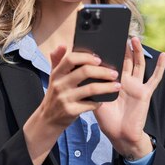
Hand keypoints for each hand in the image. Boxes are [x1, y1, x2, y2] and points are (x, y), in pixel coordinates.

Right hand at [22, 45, 120, 164]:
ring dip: (107, 86)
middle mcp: (59, 84)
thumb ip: (58, 60)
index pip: (71, 59)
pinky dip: (99, 102)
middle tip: (114, 73)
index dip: (86, 57)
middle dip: (103, 71)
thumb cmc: (55, 94)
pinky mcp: (71, 111)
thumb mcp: (53, 77)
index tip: (99, 59)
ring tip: (117, 85)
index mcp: (56, 73)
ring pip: (91, 89)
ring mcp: (65, 98)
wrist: (48, 119)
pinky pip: (91, 104)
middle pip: (84, 72)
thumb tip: (62, 45)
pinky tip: (104, 100)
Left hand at [94, 37, 164, 158]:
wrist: (119, 135)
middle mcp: (125, 81)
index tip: (103, 38)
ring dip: (137, 51)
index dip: (108, 51)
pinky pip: (154, 78)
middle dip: (122, 47)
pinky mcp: (145, 92)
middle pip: (125, 59)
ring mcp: (136, 86)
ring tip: (134, 39)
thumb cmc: (107, 119)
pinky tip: (164, 56)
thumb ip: (92, 84)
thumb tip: (84, 68)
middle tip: (118, 33)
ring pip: (138, 64)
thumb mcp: (95, 98)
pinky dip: (160, 67)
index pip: (111, 62)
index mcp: (112, 81)